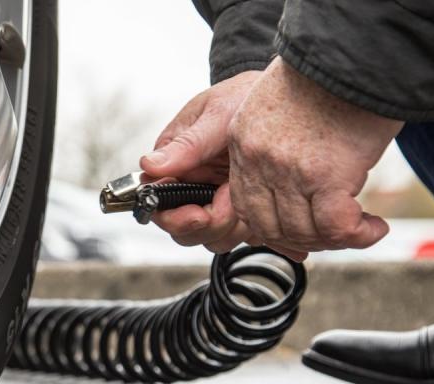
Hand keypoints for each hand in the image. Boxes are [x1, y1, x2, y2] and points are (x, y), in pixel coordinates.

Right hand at [140, 71, 278, 255]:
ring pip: (214, 237)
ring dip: (234, 228)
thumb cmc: (243, 96)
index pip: (158, 203)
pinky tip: (268, 214)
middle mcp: (192, 185)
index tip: (199, 214)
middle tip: (231, 204)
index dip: (176, 217)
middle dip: (209, 225)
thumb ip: (186, 144)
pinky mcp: (242, 207)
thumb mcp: (217, 114)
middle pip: (185, 230)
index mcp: (174, 162)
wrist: (285, 95)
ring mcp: (217, 199)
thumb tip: (148, 166)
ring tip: (252, 198)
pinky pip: (243, 234)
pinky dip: (259, 231)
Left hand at [226, 58, 404, 258]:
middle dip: (305, 237)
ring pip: (302, 231)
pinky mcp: (326, 176)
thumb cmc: (326, 77)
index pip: (244, 204)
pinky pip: (336, 227)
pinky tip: (373, 226)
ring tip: (358, 227)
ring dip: (335, 238)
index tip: (299, 228)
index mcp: (243, 141)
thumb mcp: (276, 108)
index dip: (273, 225)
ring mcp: (289, 170)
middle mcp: (260, 158)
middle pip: (269, 226)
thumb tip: (289, 188)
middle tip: (334, 232)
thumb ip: (271, 147)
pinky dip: (358, 235)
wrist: (356, 51)